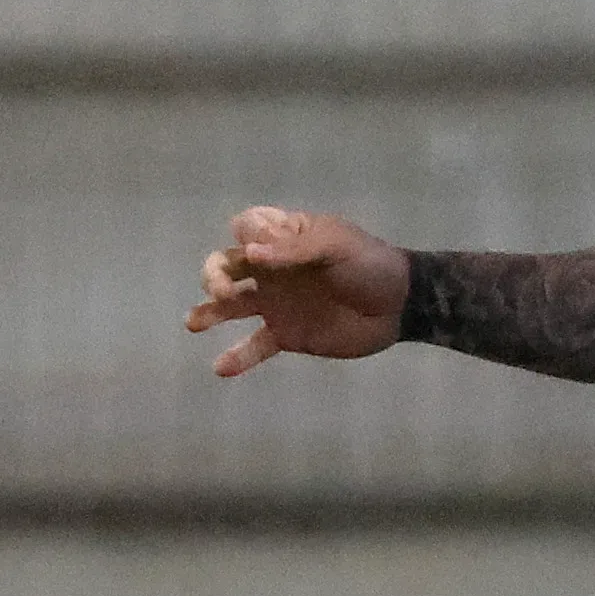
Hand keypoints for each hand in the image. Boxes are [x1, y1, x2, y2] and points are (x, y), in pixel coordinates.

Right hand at [187, 206, 412, 375]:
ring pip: (232, 305)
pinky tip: (220, 368)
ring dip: (210, 311)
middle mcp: (273, 269)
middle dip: (215, 273)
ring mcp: (277, 303)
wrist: (400, 306)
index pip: (248, 227)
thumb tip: (249, 252)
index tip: (254, 250)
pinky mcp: (287, 335)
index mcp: (286, 238)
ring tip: (194, 322)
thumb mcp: (336, 247)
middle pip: (228, 265)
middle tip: (221, 289)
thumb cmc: (369, 265)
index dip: (244, 234)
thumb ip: (294, 249)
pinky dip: (238, 357)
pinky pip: (256, 346)